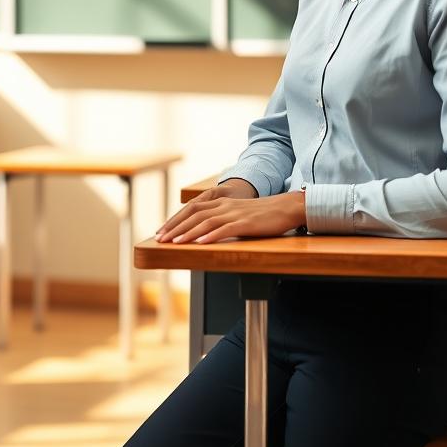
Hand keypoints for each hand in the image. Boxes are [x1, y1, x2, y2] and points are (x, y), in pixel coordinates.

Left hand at [156, 181, 304, 242]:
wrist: (286, 208)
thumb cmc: (262, 214)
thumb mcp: (237, 214)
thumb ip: (221, 219)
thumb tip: (204, 232)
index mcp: (221, 203)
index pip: (191, 210)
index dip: (174, 220)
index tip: (161, 231)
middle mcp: (224, 206)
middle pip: (194, 215)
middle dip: (175, 227)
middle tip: (159, 238)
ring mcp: (235, 214)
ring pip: (206, 222)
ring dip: (188, 233)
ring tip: (175, 243)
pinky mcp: (246, 223)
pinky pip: (226, 229)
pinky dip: (212, 236)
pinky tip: (201, 243)